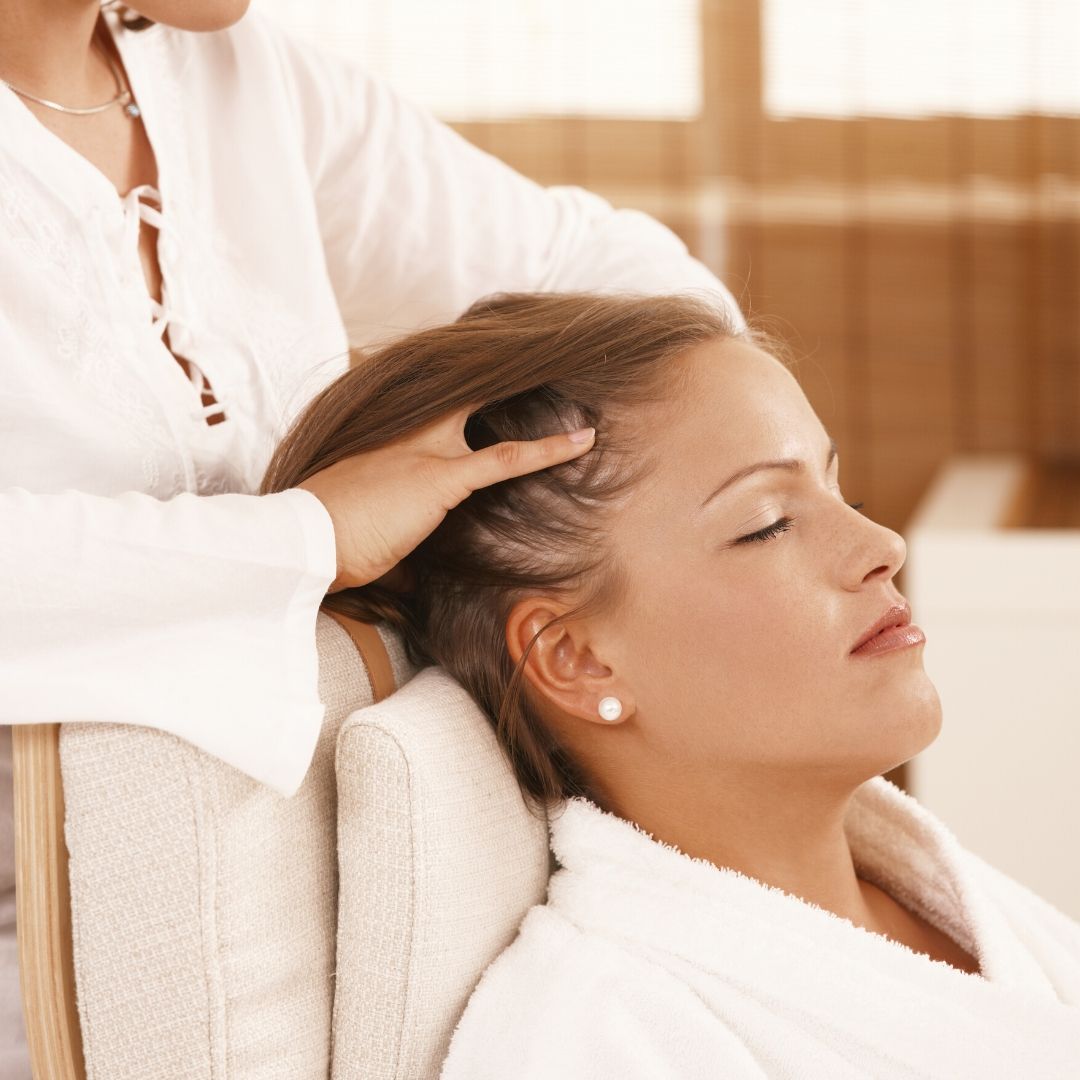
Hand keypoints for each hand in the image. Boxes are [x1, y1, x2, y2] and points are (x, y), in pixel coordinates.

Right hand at [295, 403, 595, 592]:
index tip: (489, 388)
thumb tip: (411, 586)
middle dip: (498, 378)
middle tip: (536, 360)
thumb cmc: (328, 544)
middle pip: (463, 392)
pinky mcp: (440, 475)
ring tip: (576, 398)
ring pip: (491, 418)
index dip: (464, 399)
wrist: (303, 541)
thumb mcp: (366, 536)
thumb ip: (398, 548)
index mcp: (389, 443)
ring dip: (533, 407)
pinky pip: (506, 458)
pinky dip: (548, 449)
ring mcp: (425, 450)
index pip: (435, 410)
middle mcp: (408, 435)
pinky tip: (582, 440)